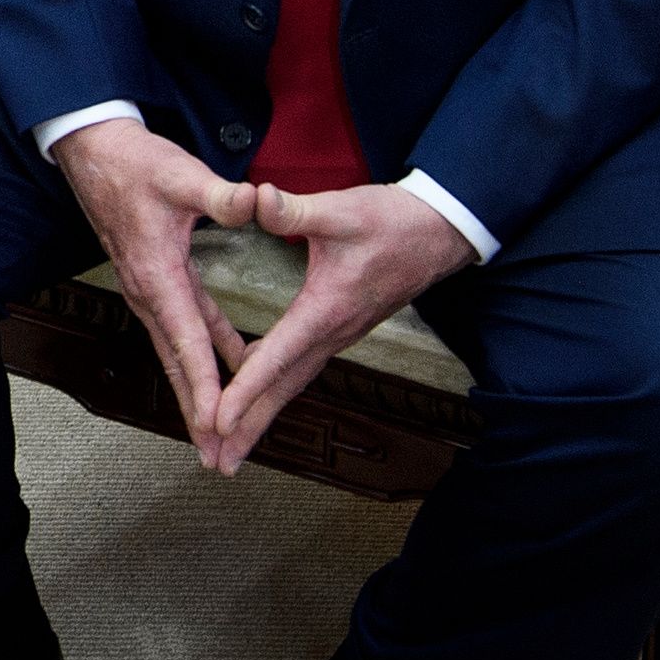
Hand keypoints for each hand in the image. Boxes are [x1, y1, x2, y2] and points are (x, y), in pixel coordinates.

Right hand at [50, 118, 256, 462]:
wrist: (93, 151)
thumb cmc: (135, 163)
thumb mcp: (181, 173)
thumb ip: (222, 194)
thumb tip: (255, 203)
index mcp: (157, 273)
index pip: (186, 339)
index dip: (205, 382)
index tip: (219, 420)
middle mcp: (148, 292)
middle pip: (176, 364)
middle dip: (196, 412)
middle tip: (216, 456)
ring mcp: (148, 290)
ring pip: (176, 353)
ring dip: (196, 393)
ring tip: (217, 432)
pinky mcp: (153, 282)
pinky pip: (181, 331)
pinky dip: (199, 359)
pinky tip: (227, 370)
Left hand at [202, 180, 475, 474]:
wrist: (442, 230)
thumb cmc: (394, 221)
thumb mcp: (342, 210)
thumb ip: (295, 209)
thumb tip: (255, 197)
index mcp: (326, 310)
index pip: (278, 357)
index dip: (245, 391)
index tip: (217, 420)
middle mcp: (333, 333)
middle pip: (284, 390)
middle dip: (249, 427)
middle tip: (218, 462)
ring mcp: (339, 335)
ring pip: (293, 384)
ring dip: (261, 416)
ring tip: (231, 447)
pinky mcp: (341, 328)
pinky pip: (302, 369)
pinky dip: (276, 390)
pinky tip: (257, 397)